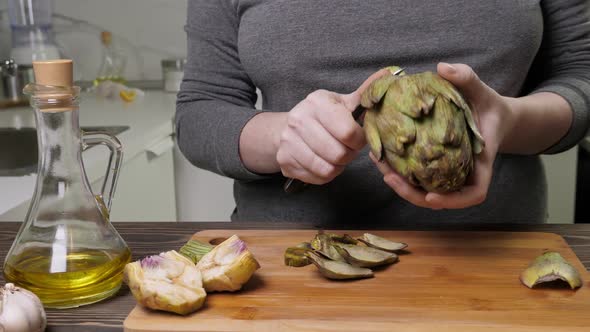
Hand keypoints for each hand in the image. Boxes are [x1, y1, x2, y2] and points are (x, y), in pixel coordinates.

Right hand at [276, 88, 366, 184]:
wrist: (289, 127)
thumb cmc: (323, 116)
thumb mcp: (343, 102)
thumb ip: (365, 93)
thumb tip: (388, 74)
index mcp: (316, 102)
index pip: (348, 132)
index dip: (359, 140)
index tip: (358, 138)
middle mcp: (298, 120)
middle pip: (339, 154)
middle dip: (349, 155)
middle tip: (348, 149)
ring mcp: (288, 141)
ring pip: (328, 168)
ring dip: (338, 166)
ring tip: (337, 156)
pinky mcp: (284, 160)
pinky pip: (317, 177)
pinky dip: (326, 174)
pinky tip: (324, 162)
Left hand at [372, 63, 514, 208]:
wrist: (490, 115)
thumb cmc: (487, 105)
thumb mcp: (481, 90)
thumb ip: (466, 78)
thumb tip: (444, 68)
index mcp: (481, 164)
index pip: (474, 193)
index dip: (453, 200)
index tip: (431, 196)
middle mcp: (463, 174)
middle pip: (441, 198)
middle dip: (413, 194)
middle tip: (390, 178)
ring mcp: (448, 173)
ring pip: (425, 190)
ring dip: (401, 184)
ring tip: (379, 165)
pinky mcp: (434, 167)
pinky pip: (418, 176)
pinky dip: (400, 172)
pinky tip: (381, 156)